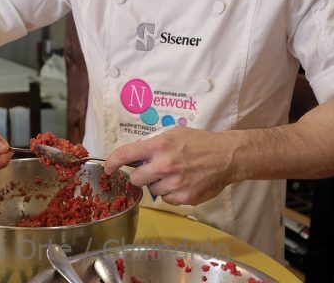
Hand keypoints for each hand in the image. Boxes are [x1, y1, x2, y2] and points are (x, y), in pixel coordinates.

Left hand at [103, 127, 236, 205]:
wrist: (226, 157)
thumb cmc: (199, 142)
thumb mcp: (173, 134)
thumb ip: (152, 144)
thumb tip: (134, 156)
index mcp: (159, 146)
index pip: (126, 154)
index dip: (112, 162)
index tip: (108, 168)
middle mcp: (164, 165)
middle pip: (136, 179)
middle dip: (141, 176)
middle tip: (153, 171)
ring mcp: (174, 183)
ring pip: (152, 190)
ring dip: (158, 184)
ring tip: (175, 174)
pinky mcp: (184, 197)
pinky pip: (167, 199)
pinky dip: (171, 193)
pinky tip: (183, 183)